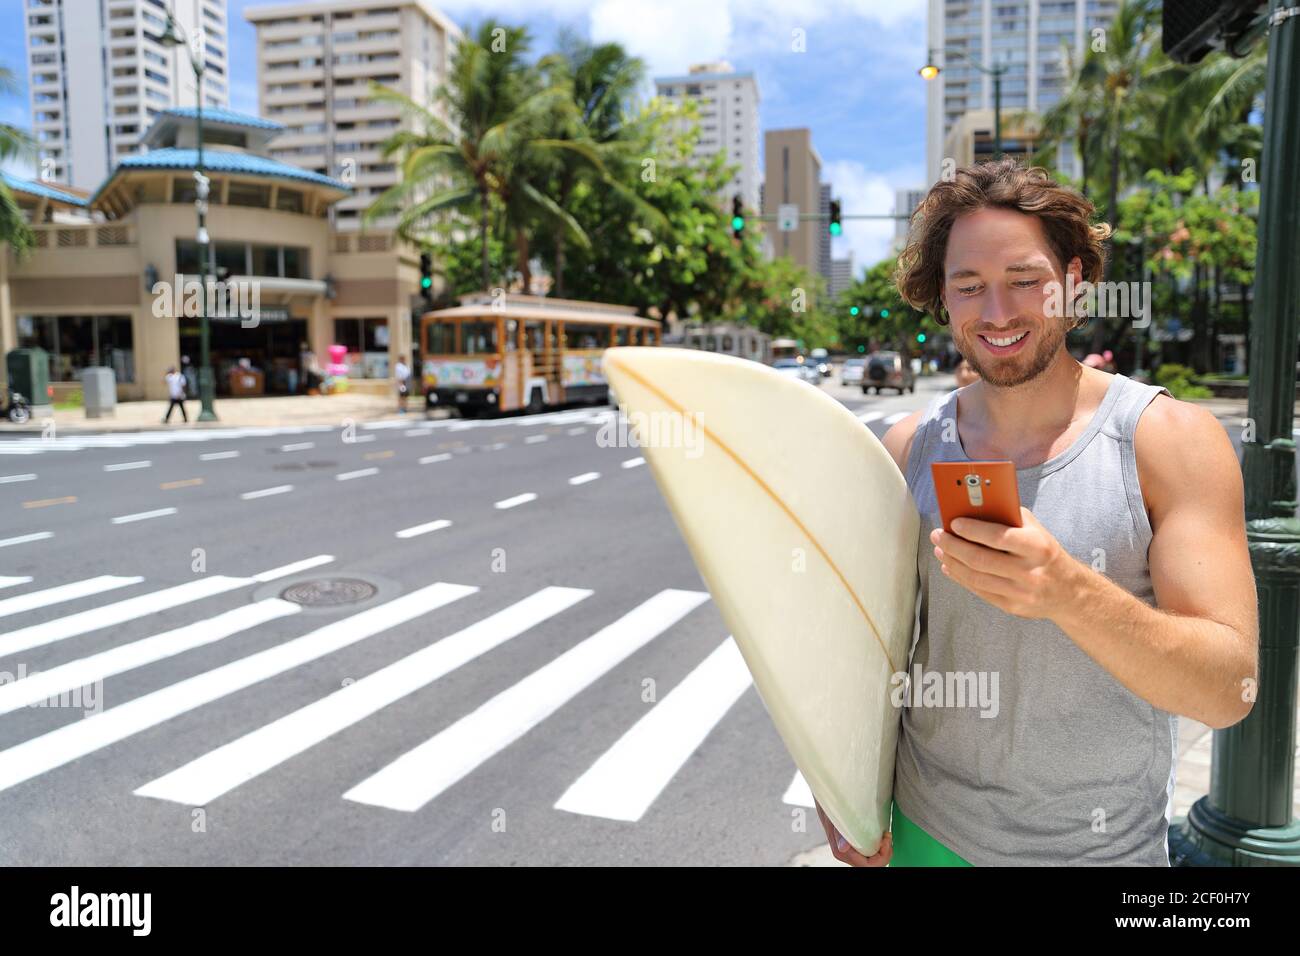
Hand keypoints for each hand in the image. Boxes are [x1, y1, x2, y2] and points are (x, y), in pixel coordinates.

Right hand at [814, 800, 891, 866]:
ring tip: (885, 836)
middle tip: (887, 836)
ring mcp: (852, 853)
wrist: (829, 805)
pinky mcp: (856, 848)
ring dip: (883, 850)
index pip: (868, 865)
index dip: (881, 855)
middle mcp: (847, 855)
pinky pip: (871, 854)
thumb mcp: (837, 820)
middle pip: (873, 865)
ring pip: (874, 861)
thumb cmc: (834, 811)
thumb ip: (840, 835)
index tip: (885, 839)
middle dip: (885, 853)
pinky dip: (879, 848)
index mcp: (843, 853)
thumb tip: (843, 848)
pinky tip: (880, 837)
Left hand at [930, 507, 1083, 620]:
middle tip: (938, 535)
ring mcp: (1020, 592)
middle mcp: (1029, 572)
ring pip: (976, 578)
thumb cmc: (1045, 553)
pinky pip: (979, 591)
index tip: (954, 522)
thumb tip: (973, 507)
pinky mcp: (1011, 606)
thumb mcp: (1036, 530)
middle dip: (953, 546)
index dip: (973, 530)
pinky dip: (959, 577)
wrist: (1067, 591)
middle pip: (981, 560)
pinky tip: (949, 566)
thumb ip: (1009, 517)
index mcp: (1037, 547)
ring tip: (940, 549)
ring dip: (952, 562)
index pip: (999, 537)